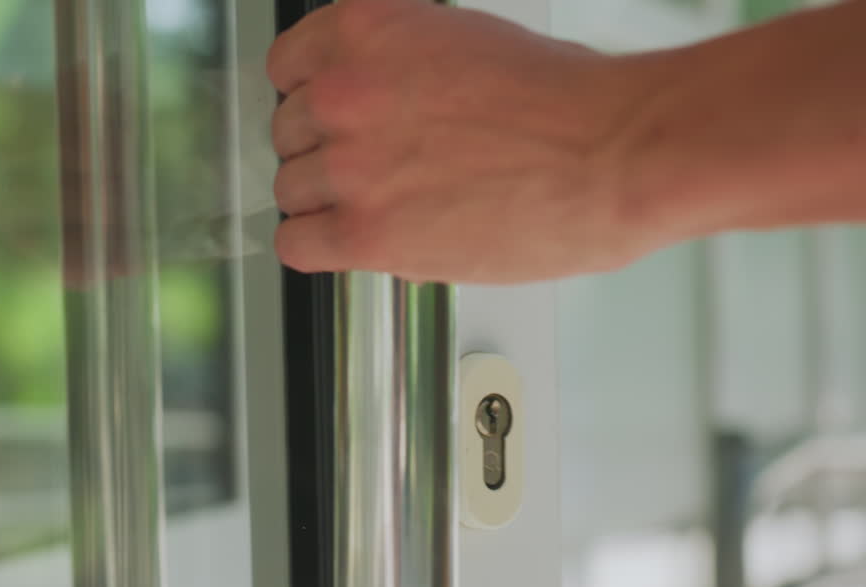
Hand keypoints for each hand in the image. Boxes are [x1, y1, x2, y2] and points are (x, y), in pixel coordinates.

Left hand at [268, 0, 658, 283]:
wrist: (612, 153)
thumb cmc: (563, 102)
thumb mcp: (462, 38)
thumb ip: (397, 62)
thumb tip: (372, 93)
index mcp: (366, 28)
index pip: (287, 67)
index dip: (311, 99)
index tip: (328, 118)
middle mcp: (344, 91)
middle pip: (288, 132)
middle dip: (324, 150)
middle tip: (370, 167)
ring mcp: (350, 164)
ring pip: (290, 190)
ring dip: (326, 201)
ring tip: (378, 206)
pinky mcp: (365, 233)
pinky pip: (296, 244)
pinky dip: (317, 246)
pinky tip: (352, 241)